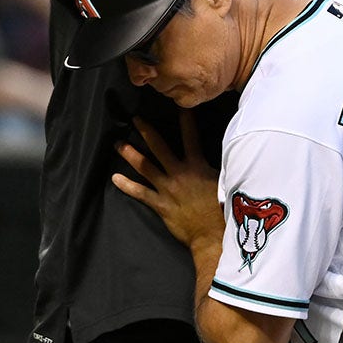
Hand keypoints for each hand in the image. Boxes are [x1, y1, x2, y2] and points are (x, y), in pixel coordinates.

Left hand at [113, 110, 222, 248]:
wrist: (211, 234)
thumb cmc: (221, 210)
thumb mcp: (224, 182)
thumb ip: (217, 168)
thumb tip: (226, 154)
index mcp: (197, 166)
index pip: (191, 138)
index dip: (186, 122)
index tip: (180, 108)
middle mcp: (179, 174)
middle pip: (159, 148)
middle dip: (146, 132)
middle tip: (135, 120)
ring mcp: (167, 188)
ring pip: (145, 167)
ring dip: (131, 155)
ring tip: (119, 144)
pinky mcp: (160, 204)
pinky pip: (140, 193)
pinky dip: (127, 185)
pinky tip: (115, 178)